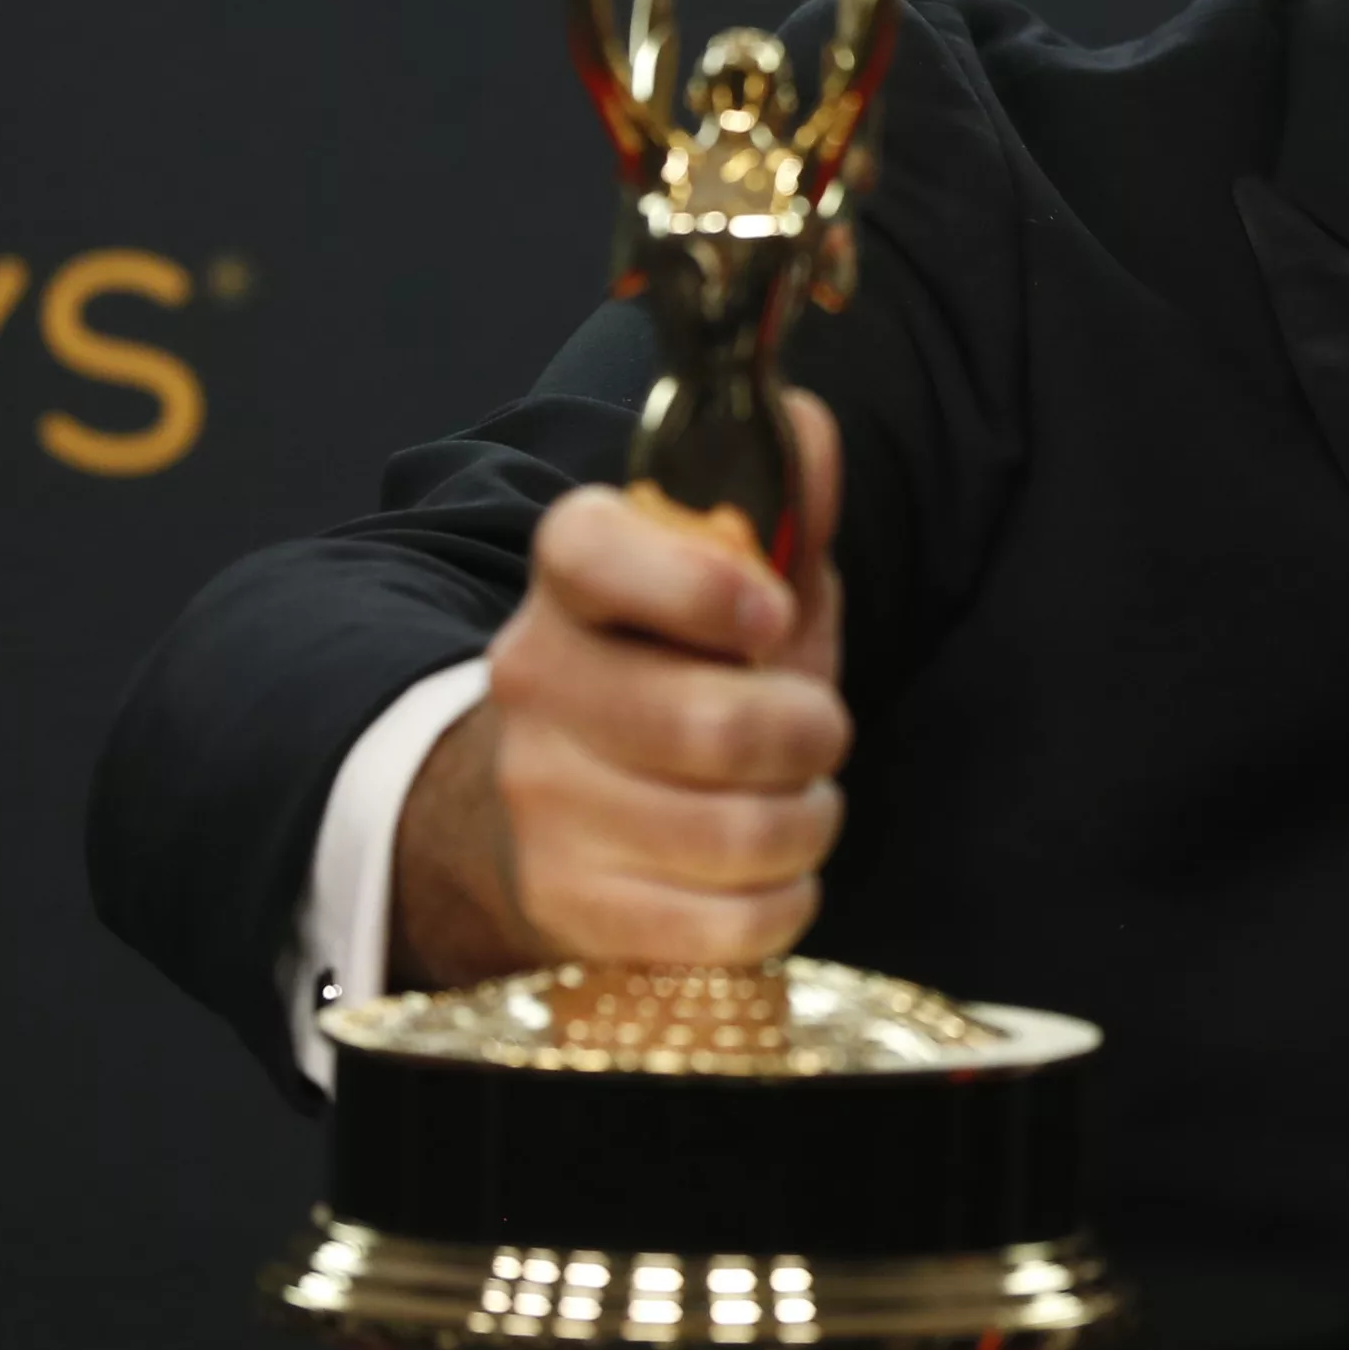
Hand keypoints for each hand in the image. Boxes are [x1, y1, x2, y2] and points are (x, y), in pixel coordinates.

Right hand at [390, 391, 849, 984]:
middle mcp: (533, 678)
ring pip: (733, 834)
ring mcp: (539, 799)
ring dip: (805, 823)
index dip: (700, 587)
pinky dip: (779, 903)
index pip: (599, 553)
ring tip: (795, 802)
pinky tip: (765, 873)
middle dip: (810, 733)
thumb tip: (807, 425)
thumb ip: (783, 502)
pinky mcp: (563, 904)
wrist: (563, 794)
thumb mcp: (740, 574)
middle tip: (815, 730)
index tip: (771, 615)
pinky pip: (723, 924)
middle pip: (709, 725)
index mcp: (573, 572)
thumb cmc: (684, 664)